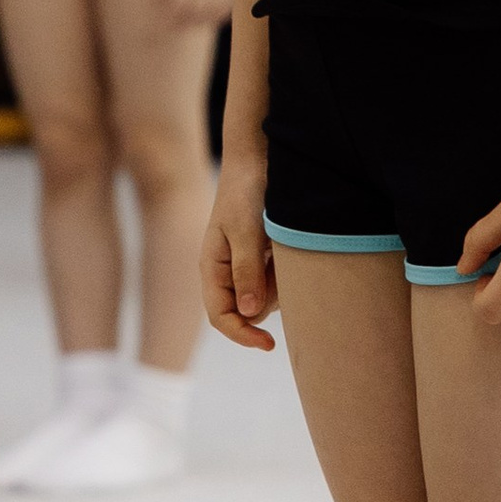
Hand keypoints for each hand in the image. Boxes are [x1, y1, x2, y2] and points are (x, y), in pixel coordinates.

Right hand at [202, 157, 278, 346]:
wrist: (259, 157)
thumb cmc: (246, 190)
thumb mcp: (246, 231)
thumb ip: (247, 271)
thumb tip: (248, 313)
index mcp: (212, 267)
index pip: (220, 317)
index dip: (242, 335)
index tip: (269, 343)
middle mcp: (226, 271)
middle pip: (247, 311)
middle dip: (268, 300)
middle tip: (282, 269)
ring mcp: (245, 264)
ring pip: (265, 297)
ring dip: (280, 283)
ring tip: (283, 248)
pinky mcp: (264, 256)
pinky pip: (277, 279)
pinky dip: (286, 271)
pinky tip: (287, 246)